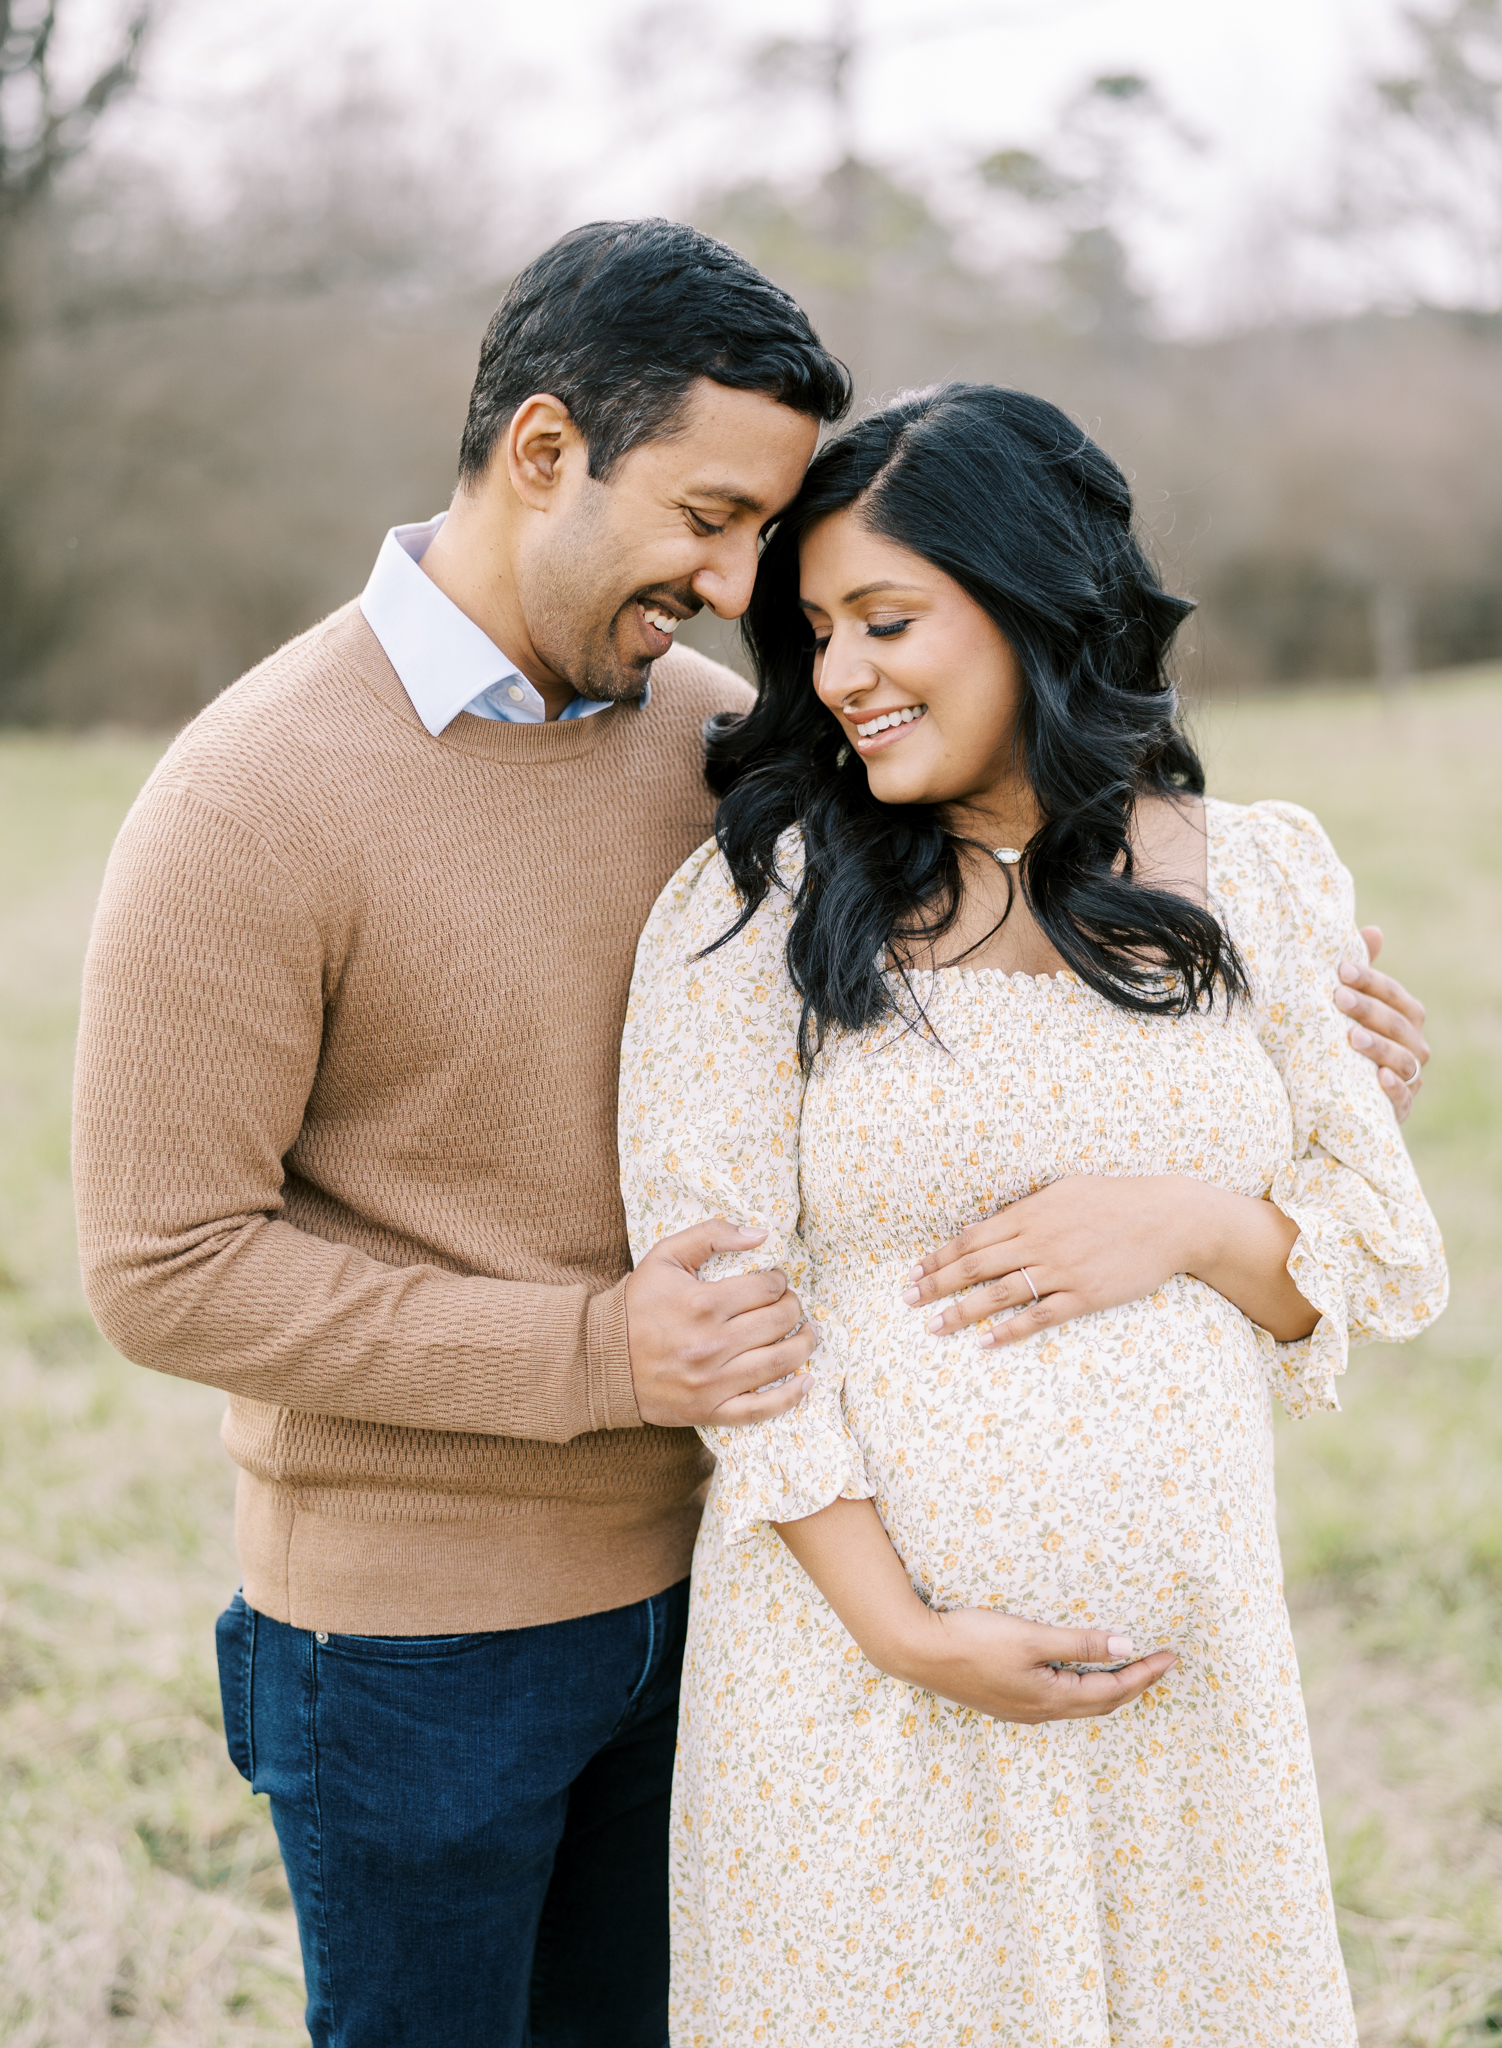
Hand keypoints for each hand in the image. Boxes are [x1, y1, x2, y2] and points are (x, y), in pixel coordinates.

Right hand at [624, 1219, 815, 1427]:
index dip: (779, 1281)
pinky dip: (791, 1397)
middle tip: (789, 1304)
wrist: (600, 1358)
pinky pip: (761, 1408)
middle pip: (778, 1322)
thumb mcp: (665, 1256)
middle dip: (793, 1308)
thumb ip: (712, 1235)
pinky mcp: (709, 1410)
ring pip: (779, 1362)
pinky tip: (806, 1382)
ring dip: (803, 1345)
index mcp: (703, 1303)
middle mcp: (711, 1344)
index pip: (767, 1289)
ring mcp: (712, 1381)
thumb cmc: (637, 1304)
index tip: (775, 1281)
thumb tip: (761, 1235)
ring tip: (806, 1334)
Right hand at [886, 1605, 1176, 1722]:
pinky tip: (1078, 1675)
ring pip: (1080, 1704)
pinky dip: (1082, 1688)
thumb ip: (1078, 1643)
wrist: (917, 1651)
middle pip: (1101, 1704)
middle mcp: (1040, 1711)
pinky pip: (1059, 1700)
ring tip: (1129, 1671)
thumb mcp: (1031, 1637)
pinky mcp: (1006, 1700)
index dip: (1145, 1674)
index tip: (1171, 1657)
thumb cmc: (973, 1641)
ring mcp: (1022, 1709)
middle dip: (1135, 1685)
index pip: (1113, 1690)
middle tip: (1160, 1665)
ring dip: (1109, 1689)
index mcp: (1051, 1699)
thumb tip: (1126, 1646)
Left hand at [904, 1175, 1194, 1347]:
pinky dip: (1010, 1331)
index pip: (972, 1238)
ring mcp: (1062, 1269)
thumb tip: (987, 1226)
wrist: (1169, 1219)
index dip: (939, 1257)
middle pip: (975, 1266)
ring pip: (999, 1294)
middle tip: (909, 1301)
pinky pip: (1040, 1316)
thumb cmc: (1117, 1200)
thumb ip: (1026, 1210)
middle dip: (937, 1284)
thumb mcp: (1065, 1191)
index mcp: (1031, 1213)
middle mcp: (1039, 1241)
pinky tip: (987, 1343)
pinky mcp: (1085, 1295)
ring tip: (935, 1327)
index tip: (915, 1272)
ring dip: (962, 1312)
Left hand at [1342, 927, 1429, 1121]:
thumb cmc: (1343, 1043)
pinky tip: (1379, 1077)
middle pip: (1399, 1025)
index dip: (1372, 982)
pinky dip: (1393, 1089)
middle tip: (1338, 997)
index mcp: (1405, 1018)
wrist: (1335, 1097)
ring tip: (1353, 1037)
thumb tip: (1373, 931)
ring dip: (1380, 1047)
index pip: (1395, 996)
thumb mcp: (1345, 1010)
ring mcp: (1409, 1079)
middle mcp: (1414, 1046)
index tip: (1342, 970)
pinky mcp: (1399, 1109)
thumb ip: (1359, 976)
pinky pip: (1402, 1099)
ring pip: (1403, 1060)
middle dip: (1369, 1009)